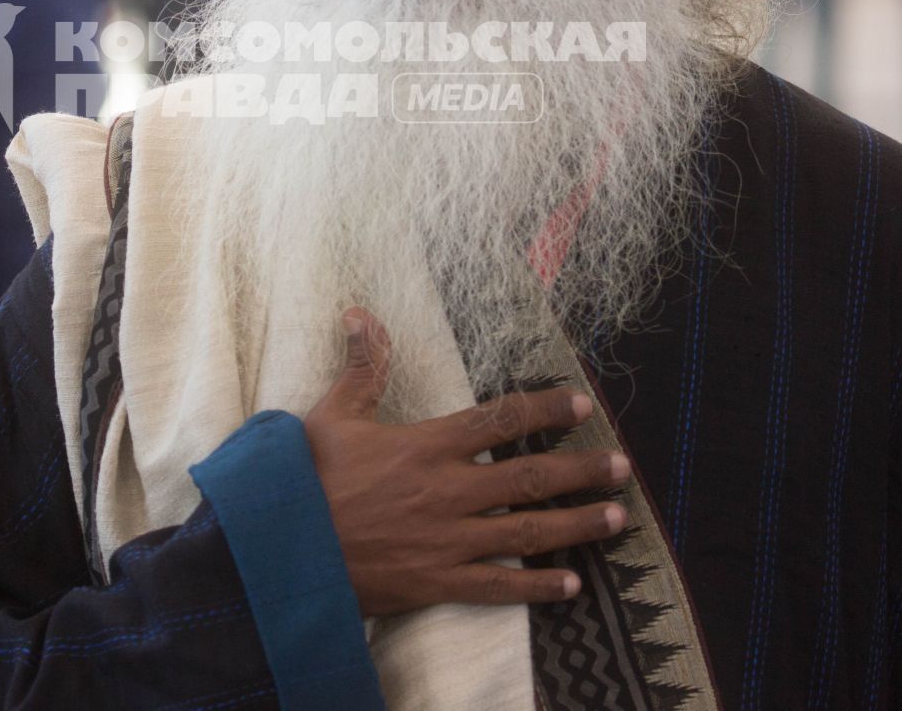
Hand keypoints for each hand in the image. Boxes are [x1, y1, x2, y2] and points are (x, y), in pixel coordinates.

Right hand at [302, 307, 630, 617]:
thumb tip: (363, 313)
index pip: (500, 421)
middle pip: (530, 478)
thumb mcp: (332, 415)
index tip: (582, 405)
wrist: (280, 548)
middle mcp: (447, 492)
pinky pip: (498, 587)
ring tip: (616, 520)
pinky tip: (569, 586)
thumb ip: (362, 367)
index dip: (545, 410)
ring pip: (527, 532)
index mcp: (427, 446)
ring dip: (576, 526)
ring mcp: (447, 541)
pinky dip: (536, 588)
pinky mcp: (437, 582)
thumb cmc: (303, 480)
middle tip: (621, 468)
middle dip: (580, 472)